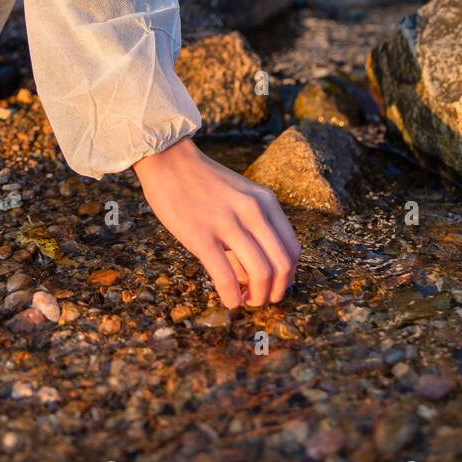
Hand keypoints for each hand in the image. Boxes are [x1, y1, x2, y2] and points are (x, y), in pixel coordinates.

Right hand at [134, 137, 300, 308]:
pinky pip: (225, 277)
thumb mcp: (243, 194)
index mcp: (266, 201)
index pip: (293, 249)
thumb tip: (258, 266)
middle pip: (282, 265)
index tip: (274, 286)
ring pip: (260, 274)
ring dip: (257, 297)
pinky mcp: (201, 236)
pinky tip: (228, 301)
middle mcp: (253, 211)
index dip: (288, 277)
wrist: (169, 160)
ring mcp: (227, 223)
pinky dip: (232, 297)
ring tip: (245, 301)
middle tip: (261, 300)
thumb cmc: (204, 182)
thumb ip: (256, 222)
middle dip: (276, 292)